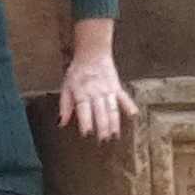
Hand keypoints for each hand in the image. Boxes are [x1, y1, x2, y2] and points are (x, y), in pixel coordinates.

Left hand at [60, 28, 134, 143]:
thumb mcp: (66, 87)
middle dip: (102, 127)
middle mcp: (95, 93)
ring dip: (114, 122)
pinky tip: (133, 115)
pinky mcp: (116, 87)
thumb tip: (61, 123)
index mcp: (81, 93)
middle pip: (100, 112)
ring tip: (115, 135)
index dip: (86, 122)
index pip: (84, 110)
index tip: (87, 134)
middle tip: (103, 140)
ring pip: (112, 108)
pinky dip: (129, 106)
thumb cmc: (77, 72)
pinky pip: (124, 98)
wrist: (92, 54)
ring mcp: (108, 90)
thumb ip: (64, 106)